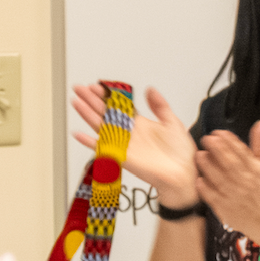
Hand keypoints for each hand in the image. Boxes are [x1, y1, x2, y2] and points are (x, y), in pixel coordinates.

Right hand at [71, 84, 198, 207]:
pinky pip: (102, 148)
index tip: (96, 86)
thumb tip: (150, 89)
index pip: (118, 106)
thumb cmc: (180, 153)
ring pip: (101, 126)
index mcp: (140, 123)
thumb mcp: (172, 122)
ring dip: (88, 114)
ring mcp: (123, 144)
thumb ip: (160, 105)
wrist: (183, 174)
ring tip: (77, 102)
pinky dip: (90, 142)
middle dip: (92, 100)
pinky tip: (79, 134)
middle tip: (79, 89)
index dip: (107, 96)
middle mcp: (129, 132)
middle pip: (105, 113)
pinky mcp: (121, 157)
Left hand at [195, 122, 259, 243]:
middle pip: (229, 163)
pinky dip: (205, 187)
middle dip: (217, 149)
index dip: (229, 140)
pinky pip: (212, 196)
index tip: (219, 133)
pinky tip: (199, 179)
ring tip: (199, 155)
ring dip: (208, 165)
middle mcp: (244, 181)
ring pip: (219, 178)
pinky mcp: (224, 207)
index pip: (242, 152)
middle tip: (206, 139)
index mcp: (255, 170)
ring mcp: (233, 195)